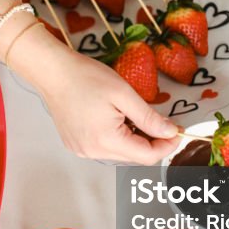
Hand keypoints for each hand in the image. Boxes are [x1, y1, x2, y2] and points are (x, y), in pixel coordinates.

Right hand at [10, 26, 179, 163]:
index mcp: (106, 141)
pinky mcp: (76, 144)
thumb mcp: (124, 94)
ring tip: (132, 114)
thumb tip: (170, 132)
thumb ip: (149, 118)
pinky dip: (117, 137)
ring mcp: (82, 150)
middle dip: (152, 141)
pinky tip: (115, 118)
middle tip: (160, 119)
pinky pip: (105, 147)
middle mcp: (92, 152)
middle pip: (134, 157)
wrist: (52, 71)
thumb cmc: (85, 77)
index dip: (166, 145)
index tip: (176, 130)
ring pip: (120, 153)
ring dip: (134, 139)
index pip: (147, 156)